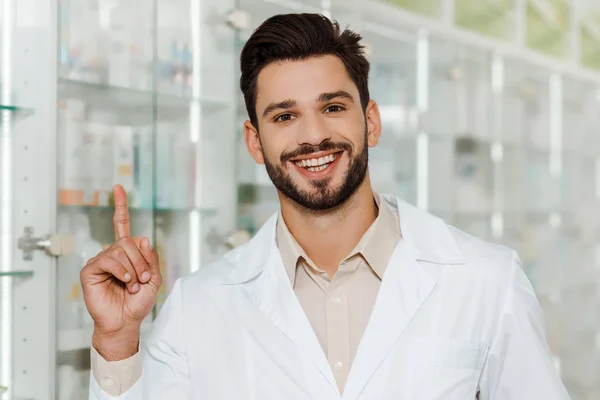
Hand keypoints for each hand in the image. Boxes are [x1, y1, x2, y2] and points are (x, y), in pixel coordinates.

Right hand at [81, 185, 161, 359]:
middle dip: (142, 260)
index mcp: (126, 253)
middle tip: (144, 278)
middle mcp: (111, 253)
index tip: (118, 187)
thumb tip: (141, 238)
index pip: (122, 225)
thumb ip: (151, 257)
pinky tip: (124, 281)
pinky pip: (108, 261)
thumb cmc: (138, 301)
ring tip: (133, 284)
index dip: (120, 206)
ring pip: (121, 250)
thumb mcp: (154, 277)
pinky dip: (121, 271)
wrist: (125, 321)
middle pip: (129, 241)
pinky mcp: (89, 271)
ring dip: (133, 268)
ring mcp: (99, 261)